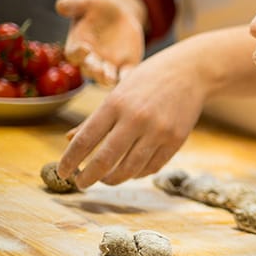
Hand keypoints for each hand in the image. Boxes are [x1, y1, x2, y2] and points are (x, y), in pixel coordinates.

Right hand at [55, 0, 145, 85]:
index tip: (85, 48)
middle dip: (93, 71)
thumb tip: (60, 6)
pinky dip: (127, 77)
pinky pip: (126, 74)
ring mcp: (109, 65)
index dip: (78, 53)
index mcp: (77, 45)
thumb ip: (73, 4)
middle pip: (89, 70)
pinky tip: (130, 78)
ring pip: (106, 77)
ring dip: (107, 79)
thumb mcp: (86, 2)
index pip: (73, 54)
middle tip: (99, 71)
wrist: (119, 13)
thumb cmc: (96, 7)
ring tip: (110, 79)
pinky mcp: (126, 65)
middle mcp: (91, 59)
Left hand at [56, 44, 205, 188]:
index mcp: (116, 103)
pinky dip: (137, 173)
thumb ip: (95, 118)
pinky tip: (131, 170)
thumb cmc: (149, 79)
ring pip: (129, 170)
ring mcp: (158, 131)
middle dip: (88, 177)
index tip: (63, 173)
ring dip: (113, 179)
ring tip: (106, 179)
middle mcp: (136, 118)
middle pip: (104, 160)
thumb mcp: (119, 92)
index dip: (70, 161)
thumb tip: (70, 141)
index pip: (84, 140)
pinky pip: (152, 167)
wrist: (192, 72)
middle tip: (81, 183)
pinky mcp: (176, 140)